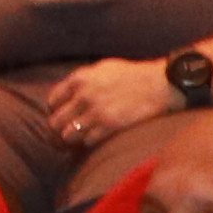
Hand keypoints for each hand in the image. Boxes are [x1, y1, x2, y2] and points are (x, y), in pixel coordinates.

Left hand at [38, 53, 185, 145]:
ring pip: (68, 135)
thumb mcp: (102, 69)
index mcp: (80, 78)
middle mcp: (84, 94)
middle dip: (60, 130)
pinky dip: (90, 142)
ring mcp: (96, 111)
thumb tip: (66, 96)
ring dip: (74, 139)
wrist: (160, 84)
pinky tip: (97, 138)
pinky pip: (88, 141)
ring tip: (81, 138)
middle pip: (55, 122)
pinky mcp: (110, 125)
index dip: (55, 111)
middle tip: (67, 134)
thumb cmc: (133, 76)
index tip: (63, 116)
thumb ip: (82, 81)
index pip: (52, 101)